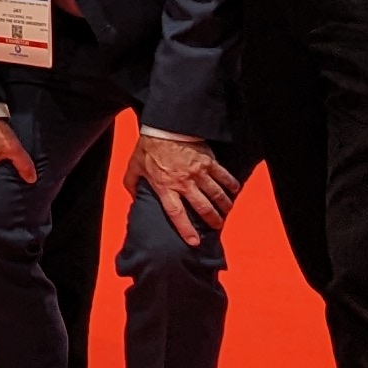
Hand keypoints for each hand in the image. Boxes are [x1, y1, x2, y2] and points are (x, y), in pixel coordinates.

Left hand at [131, 128, 239, 250]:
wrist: (163, 126)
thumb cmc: (147, 147)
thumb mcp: (134, 167)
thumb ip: (132, 185)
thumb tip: (134, 198)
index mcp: (165, 186)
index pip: (176, 213)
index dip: (185, 229)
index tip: (194, 241)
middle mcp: (184, 182)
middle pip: (202, 207)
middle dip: (212, 219)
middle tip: (218, 226)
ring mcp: (198, 172)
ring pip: (216, 193)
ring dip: (223, 204)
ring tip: (227, 211)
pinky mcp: (208, 161)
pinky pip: (223, 175)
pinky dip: (231, 183)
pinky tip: (235, 190)